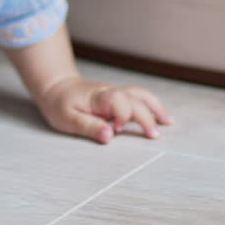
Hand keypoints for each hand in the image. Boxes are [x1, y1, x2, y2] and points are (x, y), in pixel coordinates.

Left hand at [37, 76, 174, 144]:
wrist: (56, 88)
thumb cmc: (60, 104)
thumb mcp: (67, 119)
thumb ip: (89, 127)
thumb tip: (109, 137)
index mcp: (98, 97)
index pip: (118, 100)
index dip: (123, 114)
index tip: (117, 129)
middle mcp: (110, 92)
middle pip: (134, 99)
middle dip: (146, 116)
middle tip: (153, 135)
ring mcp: (115, 93)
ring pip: (140, 95)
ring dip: (155, 107)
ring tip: (168, 122)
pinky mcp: (117, 96)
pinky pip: (138, 97)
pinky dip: (151, 105)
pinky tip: (160, 115)